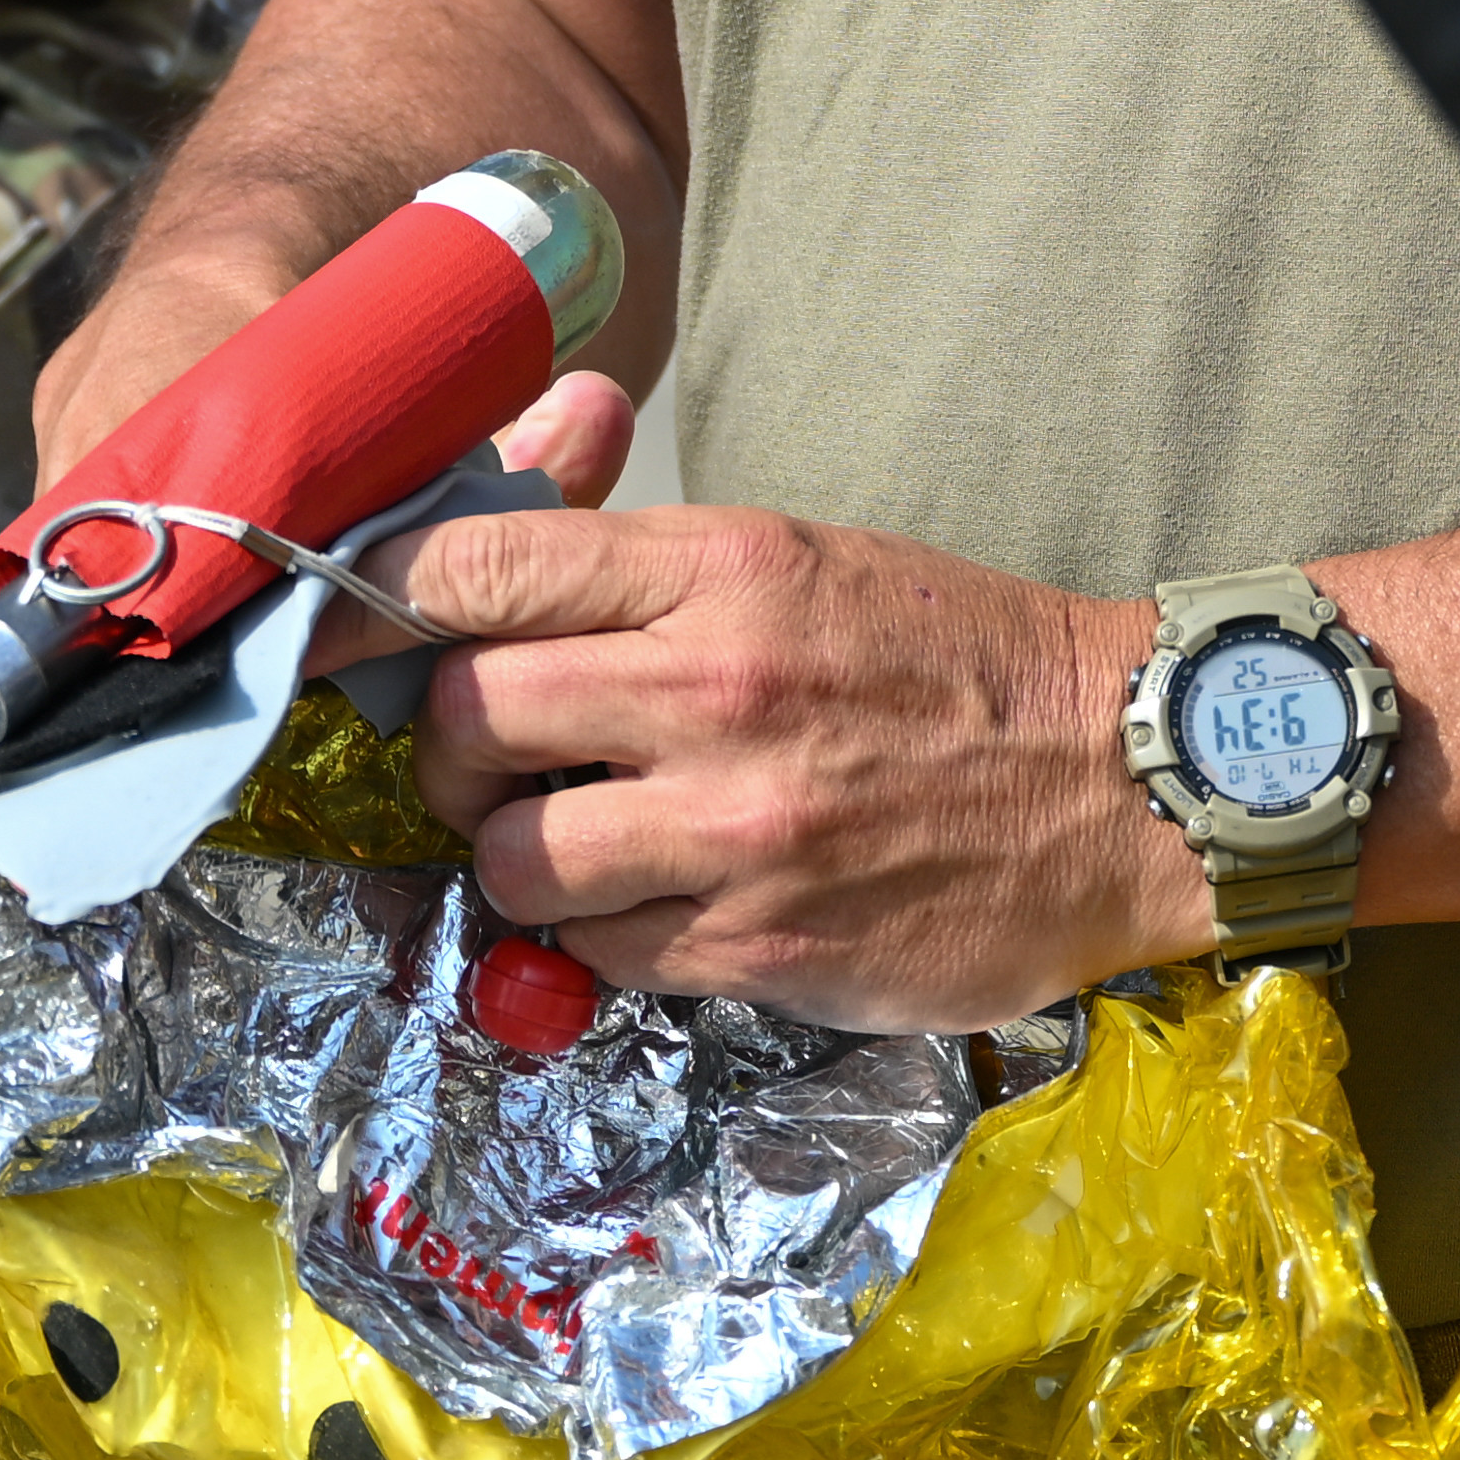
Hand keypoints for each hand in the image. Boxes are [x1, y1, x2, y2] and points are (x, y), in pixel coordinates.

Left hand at [390, 491, 1176, 1033]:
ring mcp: (736, 828)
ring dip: (514, 859)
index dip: (369, 604)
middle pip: (464, 716)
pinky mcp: (759, 943)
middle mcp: (716, 689)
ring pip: (507, 858)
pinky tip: (661, 900)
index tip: (337, 631)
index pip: (472, 568)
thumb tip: (490, 509)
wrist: (1122, 779)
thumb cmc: (955, 661)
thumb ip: (641, 558)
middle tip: (493, 759)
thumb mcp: (805, 559)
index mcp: (722, 569)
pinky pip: (594, 950)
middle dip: (449, 747)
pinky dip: (599, 935)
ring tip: (576, 842)